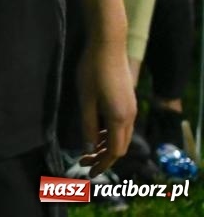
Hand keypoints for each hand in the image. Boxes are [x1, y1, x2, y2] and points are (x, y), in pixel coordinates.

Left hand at [76, 40, 135, 175]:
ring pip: (122, 135)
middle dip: (104, 157)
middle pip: (120, 146)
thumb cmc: (92, 70)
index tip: (88, 171)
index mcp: (119, 118)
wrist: (109, 45)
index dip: (102, 164)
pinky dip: (110, 133)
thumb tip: (89, 148)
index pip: (114, 151)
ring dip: (106, 145)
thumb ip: (88, 125)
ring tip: (88, 150)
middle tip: (84, 162)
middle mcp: (130, 116)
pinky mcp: (128, 100)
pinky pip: (121, 125)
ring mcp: (131, 108)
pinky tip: (96, 131)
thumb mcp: (85, 99)